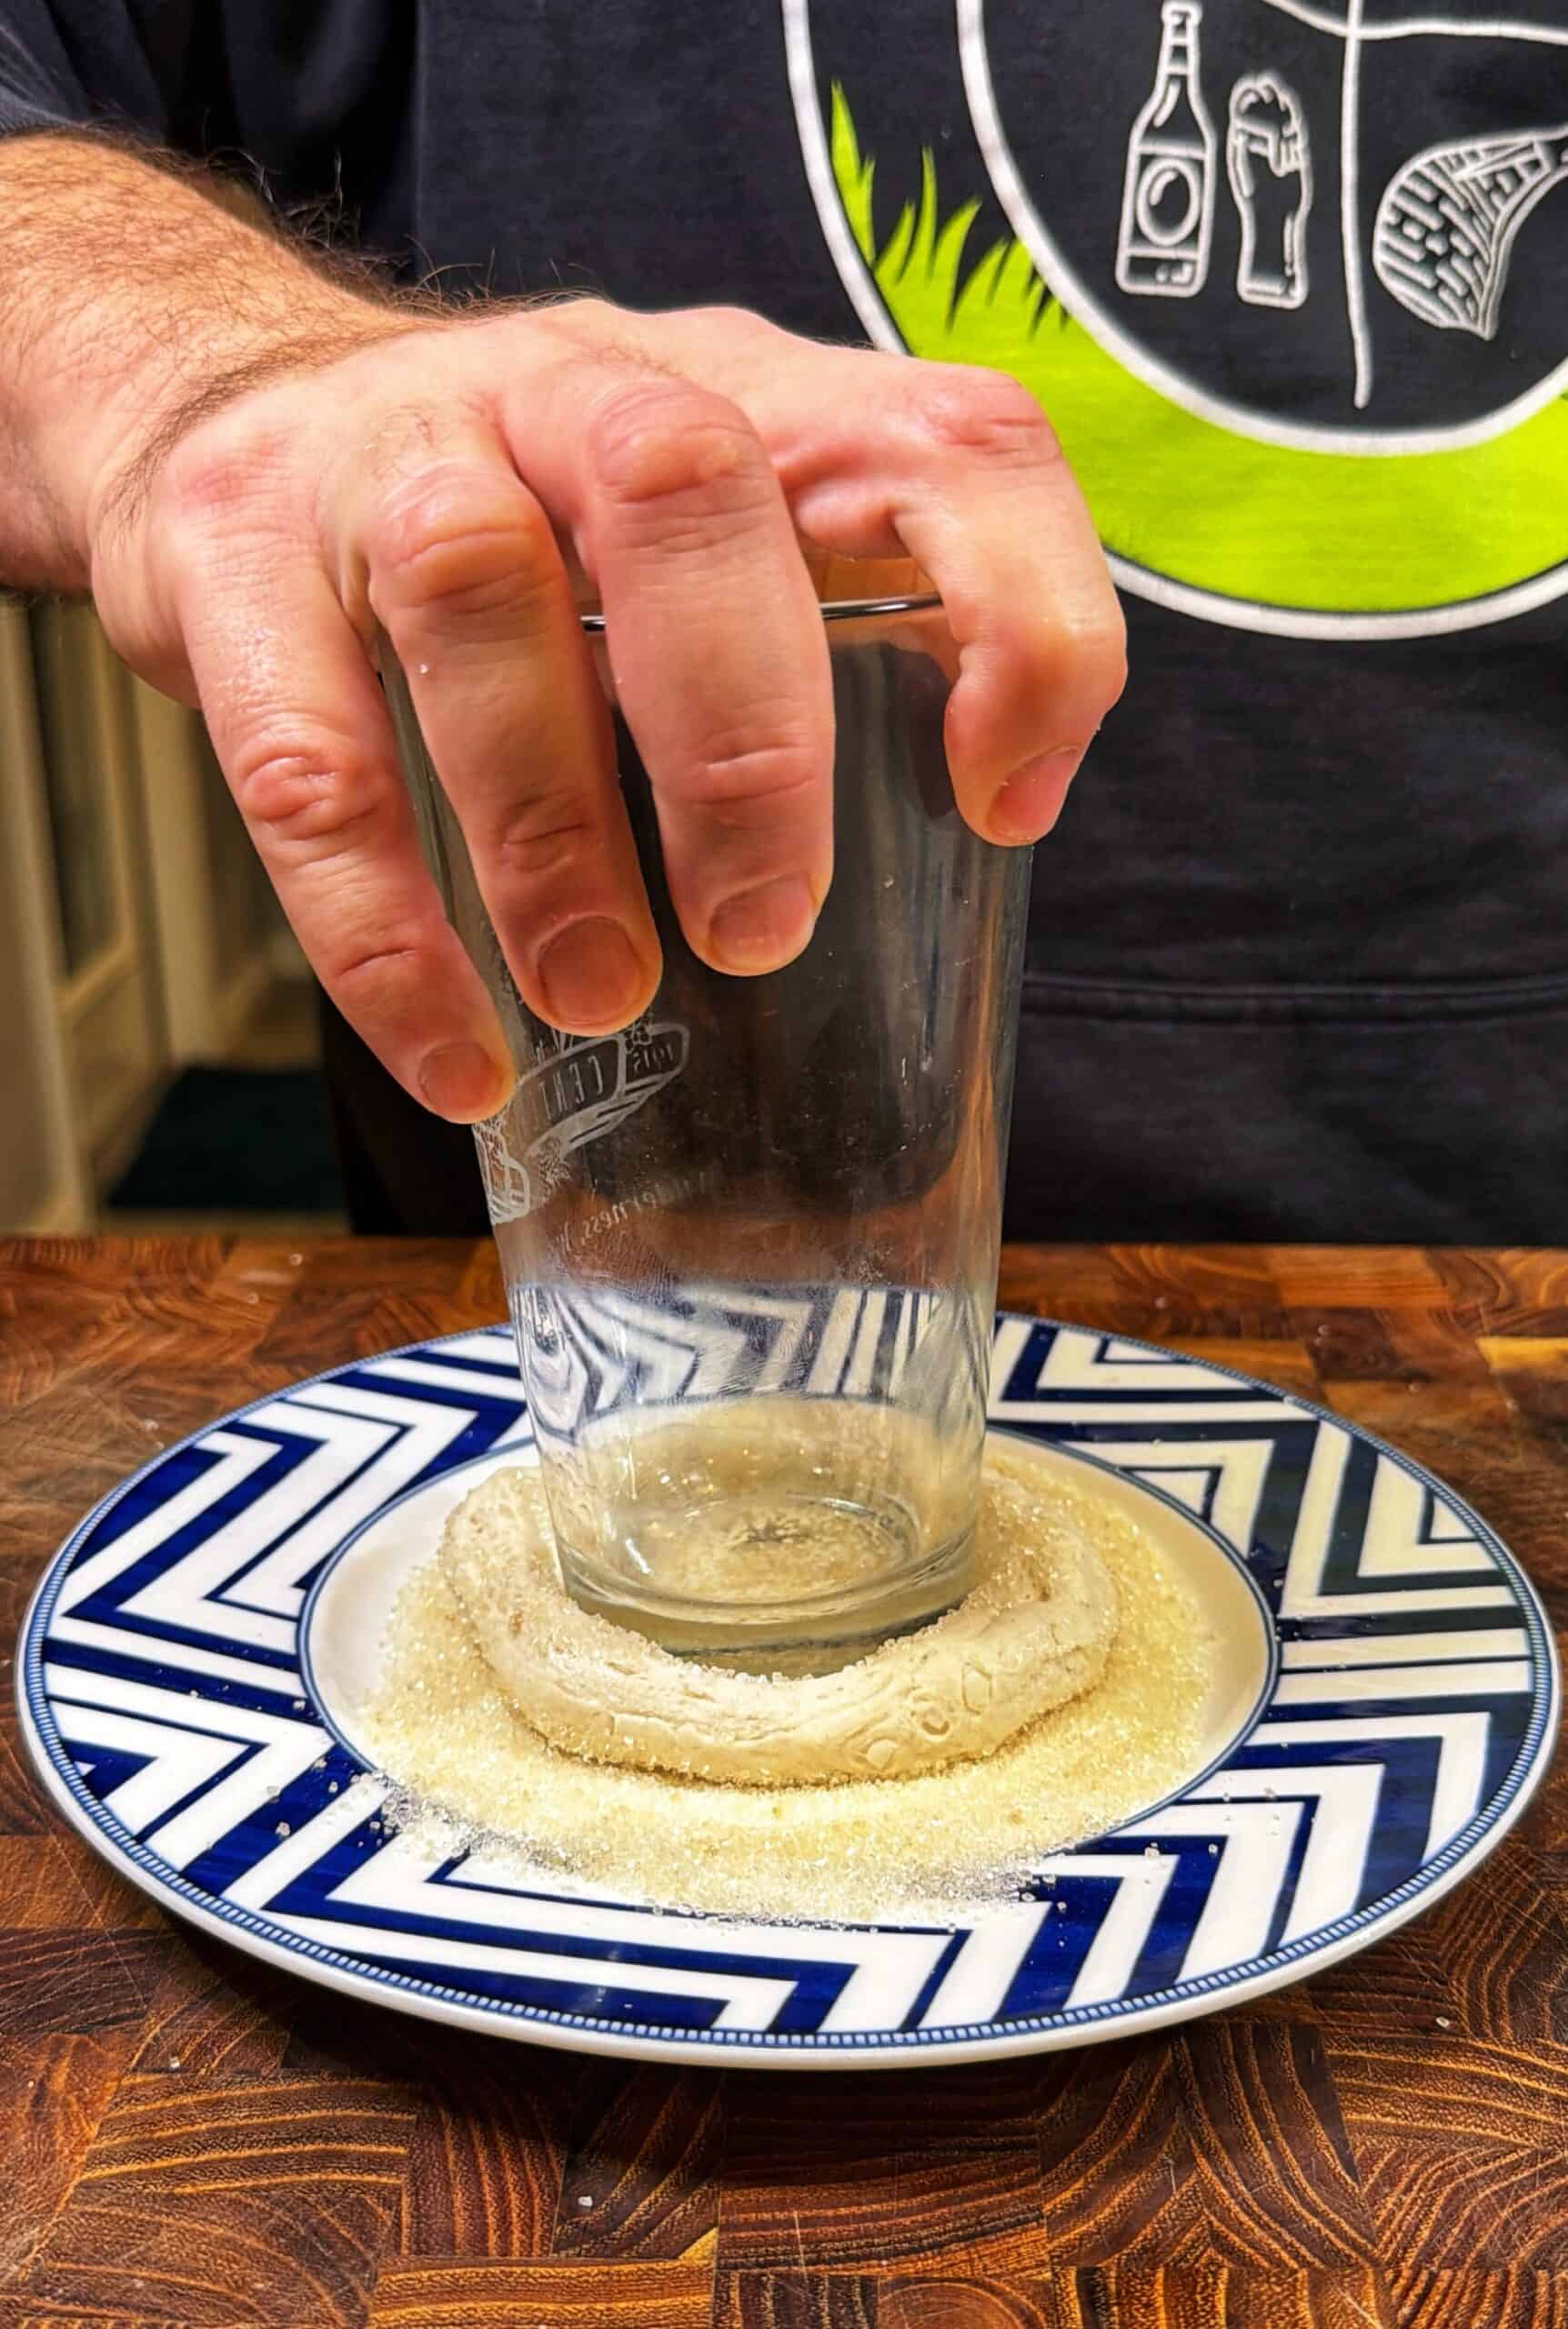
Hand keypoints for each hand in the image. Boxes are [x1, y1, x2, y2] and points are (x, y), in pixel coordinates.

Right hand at [87, 298, 1124, 1121]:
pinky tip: (454, 1052)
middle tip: (755, 932)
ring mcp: (387, 454)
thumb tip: (989, 822)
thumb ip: (838, 627)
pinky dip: (382, 932)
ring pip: (472, 591)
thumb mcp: (700, 528)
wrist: (210, 396)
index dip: (1019, 608)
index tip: (999, 801)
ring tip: (597, 996)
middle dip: (743, 737)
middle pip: (682, 486)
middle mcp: (570, 387)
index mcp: (740, 393)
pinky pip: (304, 758)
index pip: (942, 432)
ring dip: (550, 831)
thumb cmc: (524, 524)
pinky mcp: (232, 555)